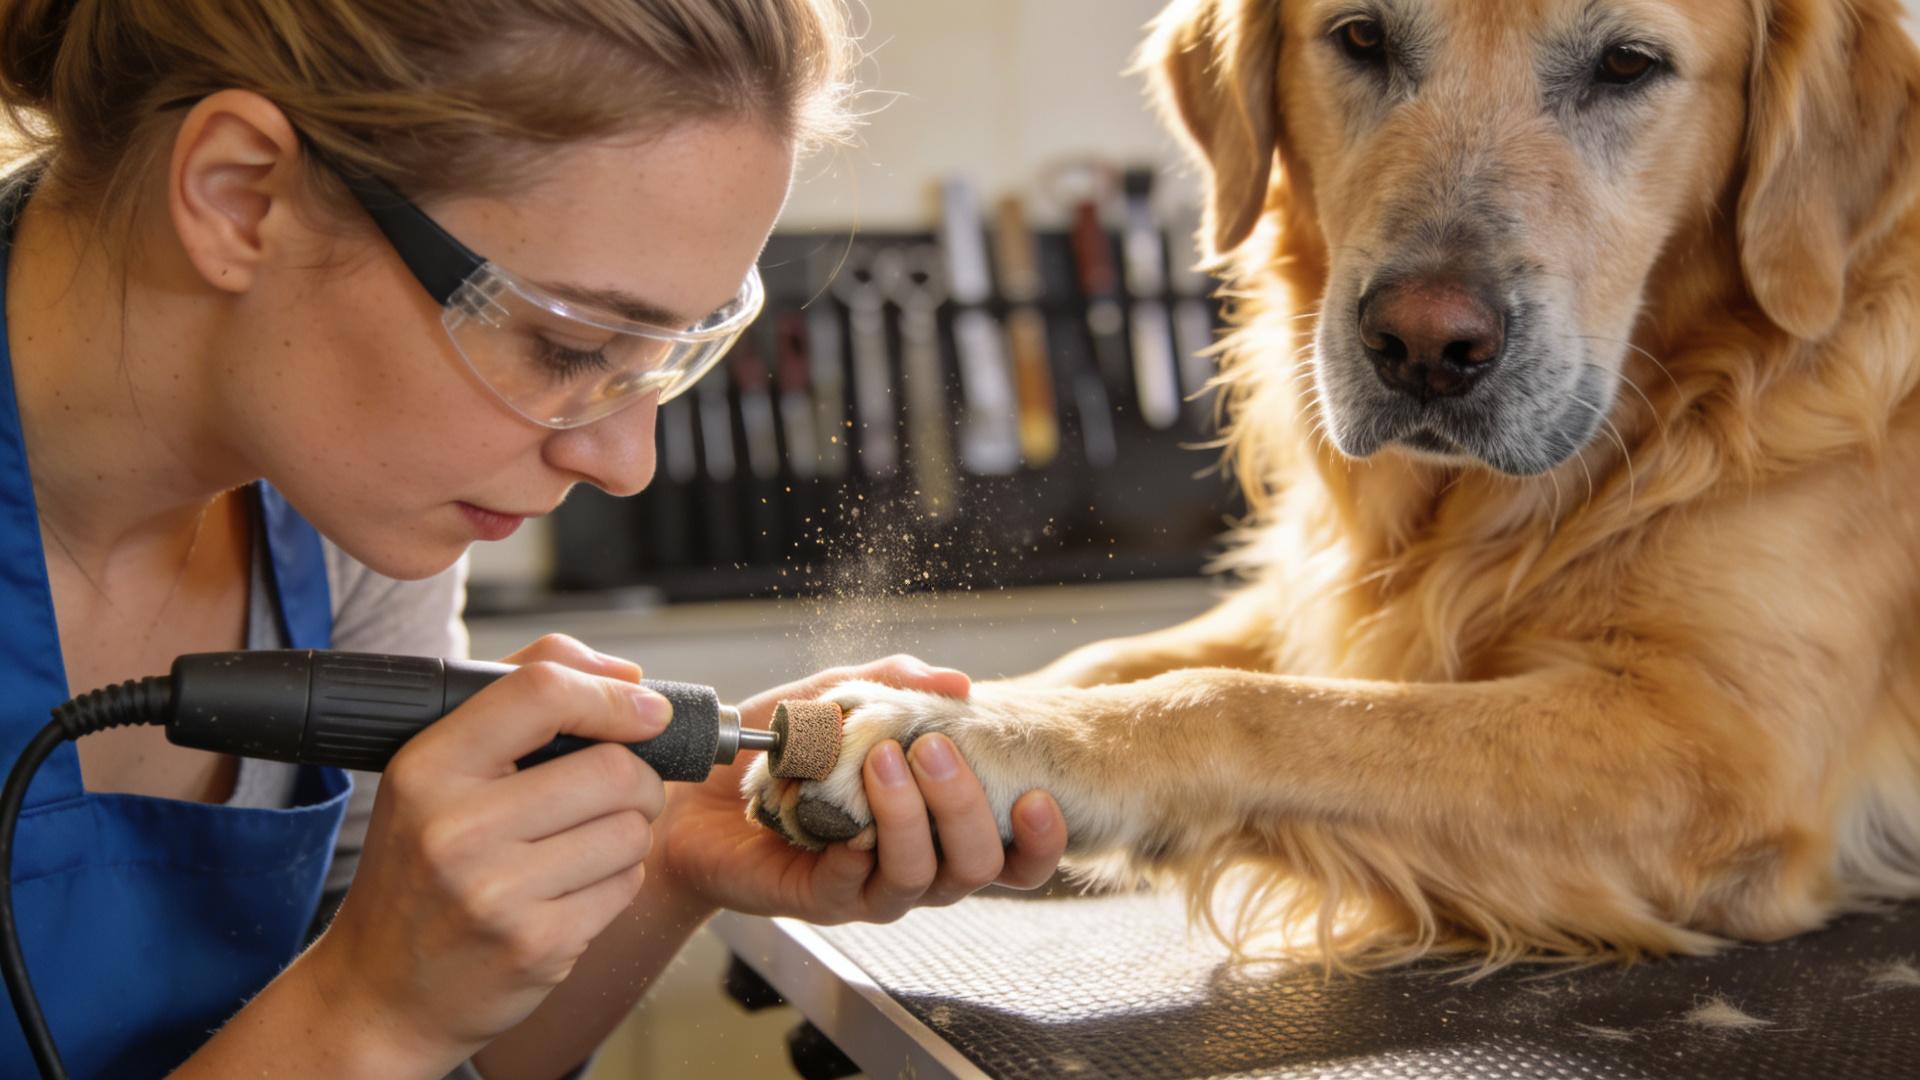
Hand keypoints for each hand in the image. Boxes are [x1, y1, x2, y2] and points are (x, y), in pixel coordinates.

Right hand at [305, 635, 664, 1065]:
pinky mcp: (537, 945)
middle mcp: (455, 829)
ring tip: (581, 845)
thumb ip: (522, 700)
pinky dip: (617, 882)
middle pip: (612, 769)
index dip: (612, 695)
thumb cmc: (418, 869)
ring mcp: (496, 893)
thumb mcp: (437, 772)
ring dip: (628, 833)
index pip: (542, 693)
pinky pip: (627, 885)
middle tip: (619, 793)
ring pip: (631, 830)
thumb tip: (630, 675)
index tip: (647, 711)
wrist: (379, 994)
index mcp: (427, 767)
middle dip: (639, 778)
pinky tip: (570, 891)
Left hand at [649, 655, 1067, 924]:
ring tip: (882, 761)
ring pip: (924, 878)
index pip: (1016, 851)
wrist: (692, 786)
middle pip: (980, 864)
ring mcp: (872, 886)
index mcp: (938, 821)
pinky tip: (846, 815)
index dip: (1042, 838)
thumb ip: (897, 683)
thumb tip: (959, 682)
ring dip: (911, 817)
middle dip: (965, 804)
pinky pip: (859, 888)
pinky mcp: (823, 900)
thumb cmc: (777, 746)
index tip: (1036, 796)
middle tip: (931, 750)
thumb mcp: (838, 695)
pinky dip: (860, 848)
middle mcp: (918, 862)